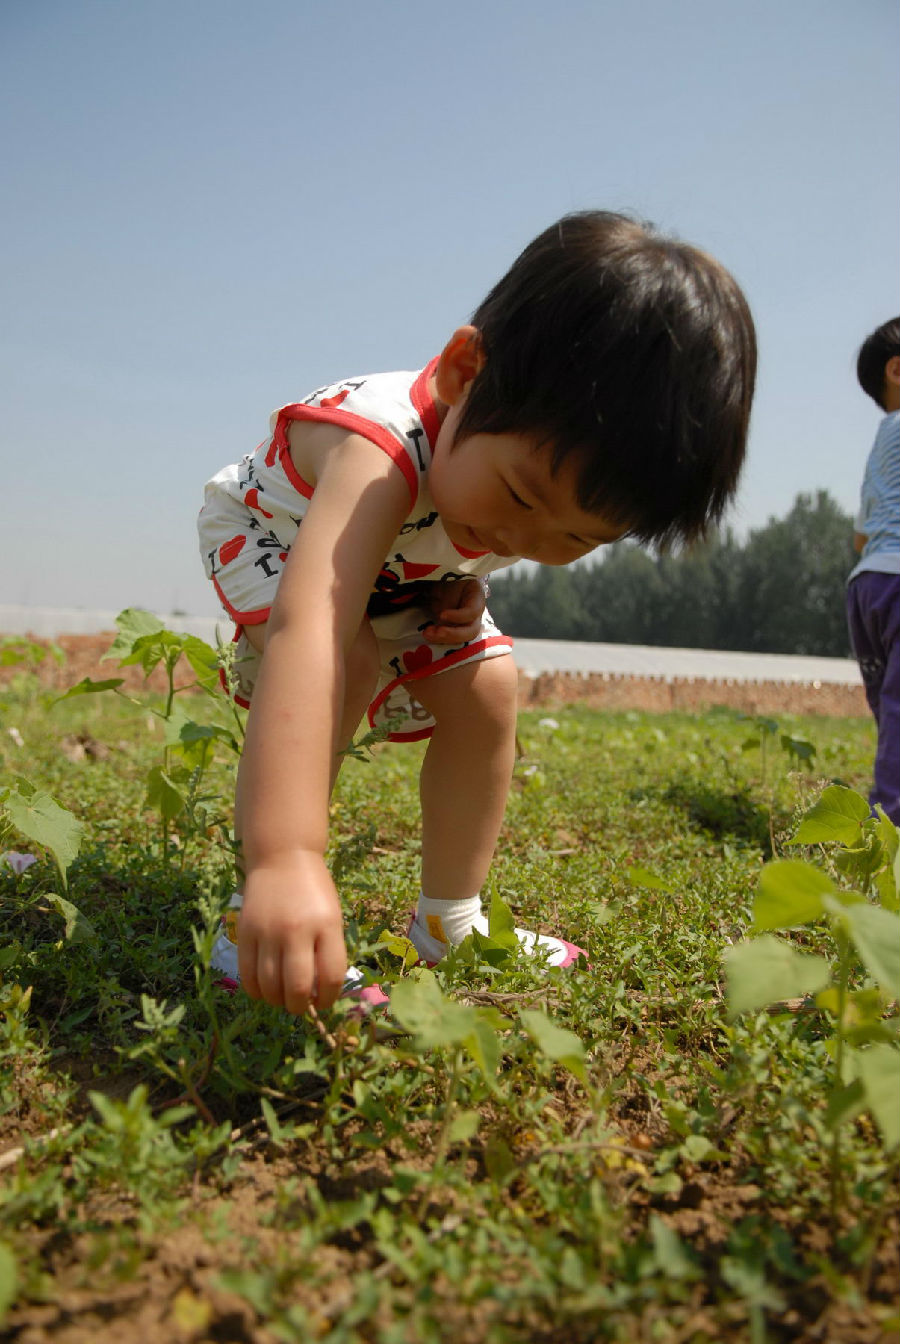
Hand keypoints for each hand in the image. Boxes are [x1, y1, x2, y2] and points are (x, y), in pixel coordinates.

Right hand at [237, 853, 346, 1014]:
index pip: (331, 976)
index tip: (323, 1002)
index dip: (328, 998)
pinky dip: (255, 990)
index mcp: (327, 925)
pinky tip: (263, 989)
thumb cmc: (313, 891)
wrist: (282, 857)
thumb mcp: (332, 916)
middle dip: (300, 1006)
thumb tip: (318, 993)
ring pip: (269, 985)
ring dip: (276, 1000)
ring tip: (281, 998)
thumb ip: (328, 951)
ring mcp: (268, 931)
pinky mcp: (246, 931)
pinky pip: (247, 974)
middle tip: (300, 1005)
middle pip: (297, 987)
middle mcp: (297, 929)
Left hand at [422, 577, 485, 644]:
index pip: (473, 611)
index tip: (442, 615)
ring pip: (460, 638)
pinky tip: (428, 634)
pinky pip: (450, 638)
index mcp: (476, 598)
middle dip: (452, 634)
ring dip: (442, 638)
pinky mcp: (454, 628)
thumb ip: (449, 599)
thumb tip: (443, 618)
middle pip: (471, 631)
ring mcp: (465, 624)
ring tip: (427, 633)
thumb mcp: (450, 583)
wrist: (442, 581)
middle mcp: (475, 615)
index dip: (459, 616)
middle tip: (432, 632)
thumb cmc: (449, 579)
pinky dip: (439, 638)